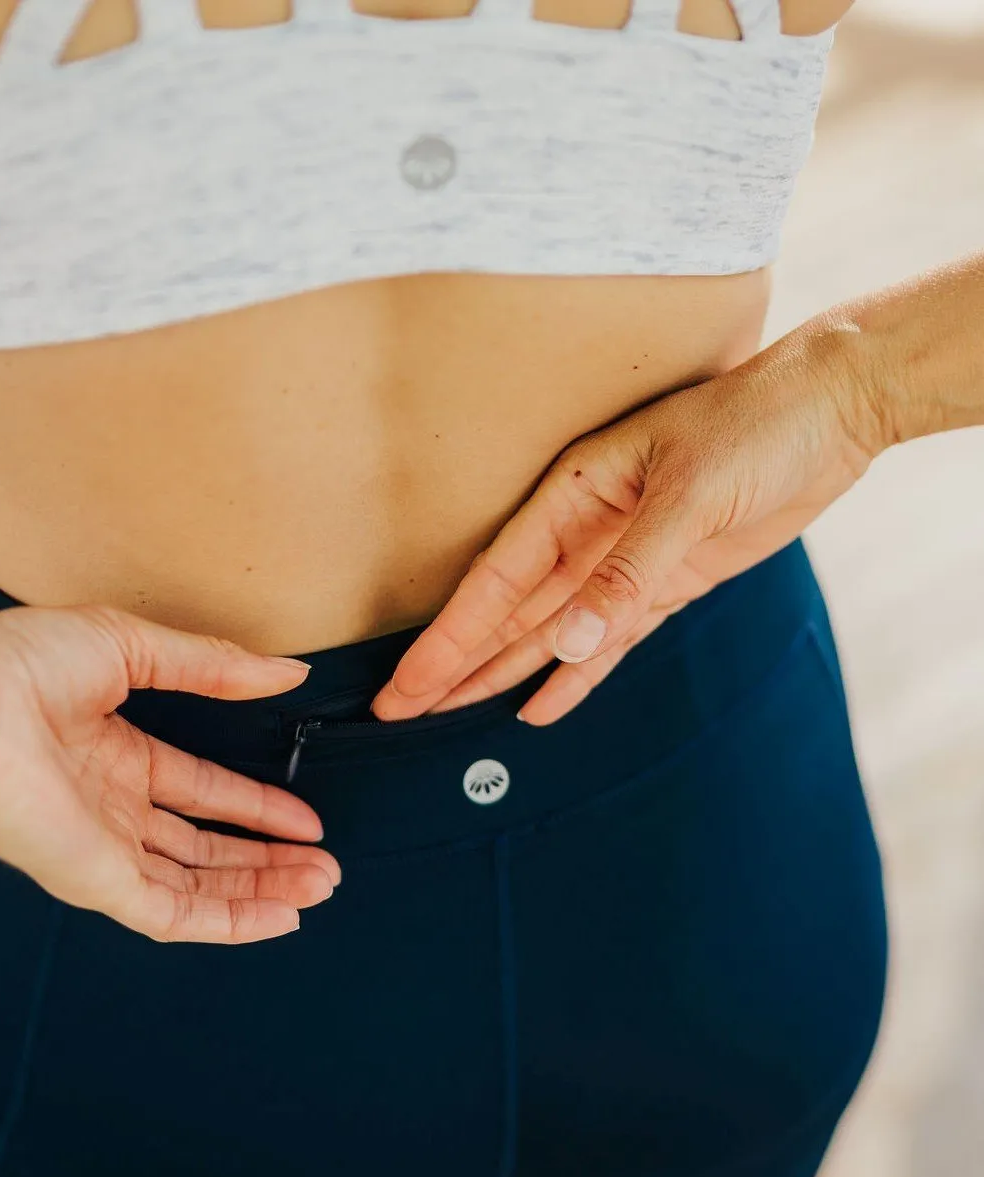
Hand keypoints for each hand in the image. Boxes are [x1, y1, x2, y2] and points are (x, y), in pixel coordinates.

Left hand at [0, 603, 339, 944]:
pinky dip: (227, 921)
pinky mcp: (93, 881)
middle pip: (202, 845)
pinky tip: (278, 918)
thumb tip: (287, 671)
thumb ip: (213, 666)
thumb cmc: (22, 663)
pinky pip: (171, 914)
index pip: (195, 790)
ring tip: (321, 885)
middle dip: (266, 857)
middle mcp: (106, 807)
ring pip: (194, 883)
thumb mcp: (132, 647)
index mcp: (109, 753)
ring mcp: (100, 848)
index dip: (253, 805)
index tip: (306, 816)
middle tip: (326, 864)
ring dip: (258, 888)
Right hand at [371, 320, 887, 726]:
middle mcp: (586, 532)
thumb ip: (628, 573)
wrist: (833, 408)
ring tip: (445, 714)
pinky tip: (539, 707)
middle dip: (453, 664)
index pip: (494, 581)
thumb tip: (569, 646)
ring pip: (547, 634)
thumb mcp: (689, 493)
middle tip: (398, 711)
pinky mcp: (667, 585)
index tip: (407, 684)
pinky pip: (610, 642)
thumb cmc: (755, 425)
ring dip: (498, 674)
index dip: (447, 638)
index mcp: (572, 493)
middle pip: (506, 615)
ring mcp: (624, 562)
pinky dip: (576, 677)